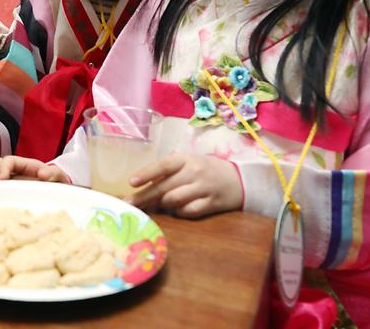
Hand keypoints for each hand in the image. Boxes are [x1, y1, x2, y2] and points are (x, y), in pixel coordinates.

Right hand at [0, 155, 70, 181]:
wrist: (53, 192)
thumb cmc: (53, 183)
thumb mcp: (57, 177)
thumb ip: (53, 174)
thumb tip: (43, 174)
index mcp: (22, 165)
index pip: (10, 160)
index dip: (5, 167)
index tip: (2, 178)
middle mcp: (9, 169)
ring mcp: (1, 179)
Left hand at [126, 154, 242, 217]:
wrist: (239, 180)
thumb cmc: (206, 169)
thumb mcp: (189, 162)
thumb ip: (169, 171)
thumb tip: (144, 185)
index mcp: (186, 158)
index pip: (163, 165)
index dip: (147, 173)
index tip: (131, 182)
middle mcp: (195, 172)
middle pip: (165, 187)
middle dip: (144, 196)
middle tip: (129, 204)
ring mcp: (204, 188)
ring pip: (174, 200)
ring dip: (163, 204)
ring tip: (158, 204)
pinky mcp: (212, 204)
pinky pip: (188, 211)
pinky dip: (178, 212)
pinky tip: (177, 209)